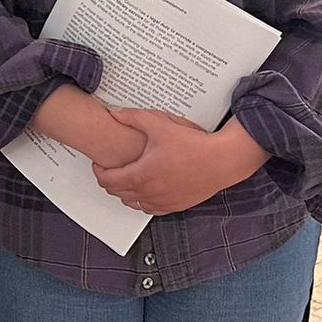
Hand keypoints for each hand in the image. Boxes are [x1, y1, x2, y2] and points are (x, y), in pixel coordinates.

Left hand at [92, 110, 266, 214]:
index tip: (101, 161)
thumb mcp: (160, 125)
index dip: (99, 171)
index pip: (107, 180)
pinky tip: (146, 187)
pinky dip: (142, 200)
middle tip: (111, 167)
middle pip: (117, 193)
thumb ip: (133, 117)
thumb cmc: (193, 144)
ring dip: (125, 192)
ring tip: (128, 175)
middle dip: (110, 180)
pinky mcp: (175, 206)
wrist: (222, 161)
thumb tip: (113, 113)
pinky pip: (150, 208)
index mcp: (141, 175)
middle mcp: (149, 193)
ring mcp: (162, 202)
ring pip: (132, 203)